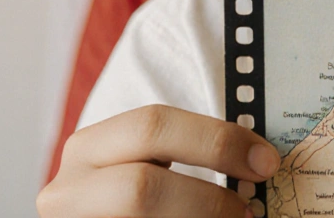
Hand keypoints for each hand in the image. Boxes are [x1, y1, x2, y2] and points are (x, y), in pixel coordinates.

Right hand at [37, 104, 278, 217]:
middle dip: (208, 199)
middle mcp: (67, 189)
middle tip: (250, 209)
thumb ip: (184, 157)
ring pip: (143, 217)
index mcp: (90, 148)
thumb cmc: (131, 198)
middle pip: (142, 187)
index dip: (216, 141)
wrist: (103, 217)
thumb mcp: (147, 166)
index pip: (153, 125)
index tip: (266, 161)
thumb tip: (259, 162)